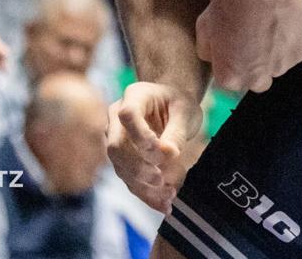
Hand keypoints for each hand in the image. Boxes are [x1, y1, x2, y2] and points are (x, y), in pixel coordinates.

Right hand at [106, 82, 200, 213]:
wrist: (171, 107)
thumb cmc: (178, 103)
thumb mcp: (186, 110)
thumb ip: (176, 131)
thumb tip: (168, 155)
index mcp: (134, 96)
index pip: (127, 115)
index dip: (140, 136)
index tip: (161, 153)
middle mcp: (116, 118)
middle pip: (116, 147)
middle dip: (138, 167)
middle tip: (161, 179)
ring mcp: (116, 140)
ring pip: (121, 168)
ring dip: (143, 186)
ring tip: (169, 195)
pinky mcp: (122, 161)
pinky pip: (129, 181)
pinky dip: (147, 195)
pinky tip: (164, 205)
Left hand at [195, 0, 301, 92]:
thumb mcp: (205, 23)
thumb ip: (209, 47)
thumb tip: (213, 51)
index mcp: (230, 75)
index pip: (230, 80)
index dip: (232, 60)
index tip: (234, 43)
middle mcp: (258, 79)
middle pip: (257, 80)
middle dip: (255, 62)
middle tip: (253, 34)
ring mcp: (283, 64)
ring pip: (279, 63)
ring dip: (276, 49)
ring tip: (271, 20)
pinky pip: (296, 47)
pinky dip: (292, 35)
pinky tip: (285, 16)